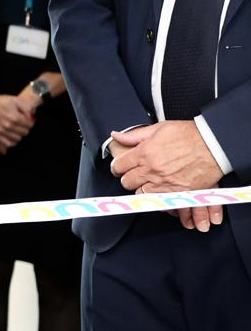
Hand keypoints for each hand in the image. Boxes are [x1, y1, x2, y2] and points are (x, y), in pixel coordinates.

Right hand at [0, 92, 34, 153]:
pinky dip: (12, 142)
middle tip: (23, 125)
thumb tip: (31, 118)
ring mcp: (1, 130)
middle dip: (26, 128)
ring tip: (17, 130)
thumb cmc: (2, 101)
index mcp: (14, 117)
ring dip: (19, 134)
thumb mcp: (16, 100)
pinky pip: (8, 143)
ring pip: (18, 138)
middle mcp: (8, 125)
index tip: (28, 120)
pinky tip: (12, 137)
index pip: (29, 125)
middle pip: (25, 132)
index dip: (31, 123)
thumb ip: (27, 108)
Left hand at [109, 121, 224, 229]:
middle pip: (127, 182)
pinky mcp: (178, 193)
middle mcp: (152, 170)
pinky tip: (160, 191)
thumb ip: (134, 135)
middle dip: (129, 178)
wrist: (215, 145)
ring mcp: (165, 183)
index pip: (118, 166)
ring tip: (149, 183)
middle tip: (135, 174)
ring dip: (142, 189)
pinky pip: (159, 202)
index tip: (120, 167)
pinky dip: (158, 198)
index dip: (118, 167)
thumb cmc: (190, 135)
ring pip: (140, 194)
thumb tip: (116, 136)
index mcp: (144, 153)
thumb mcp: (159, 128)